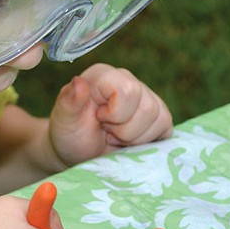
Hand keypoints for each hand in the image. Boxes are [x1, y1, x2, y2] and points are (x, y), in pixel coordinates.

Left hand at [48, 63, 172, 166]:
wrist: (79, 153)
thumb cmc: (69, 134)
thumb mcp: (63, 120)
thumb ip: (68, 101)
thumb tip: (79, 81)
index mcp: (104, 76)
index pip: (129, 91)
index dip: (115, 114)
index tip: (98, 119)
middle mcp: (128, 81)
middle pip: (148, 107)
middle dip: (125, 130)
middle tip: (106, 131)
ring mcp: (146, 97)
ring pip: (160, 118)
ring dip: (134, 137)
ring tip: (114, 135)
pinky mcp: (158, 115)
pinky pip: (166, 128)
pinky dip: (147, 142)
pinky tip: (128, 141)